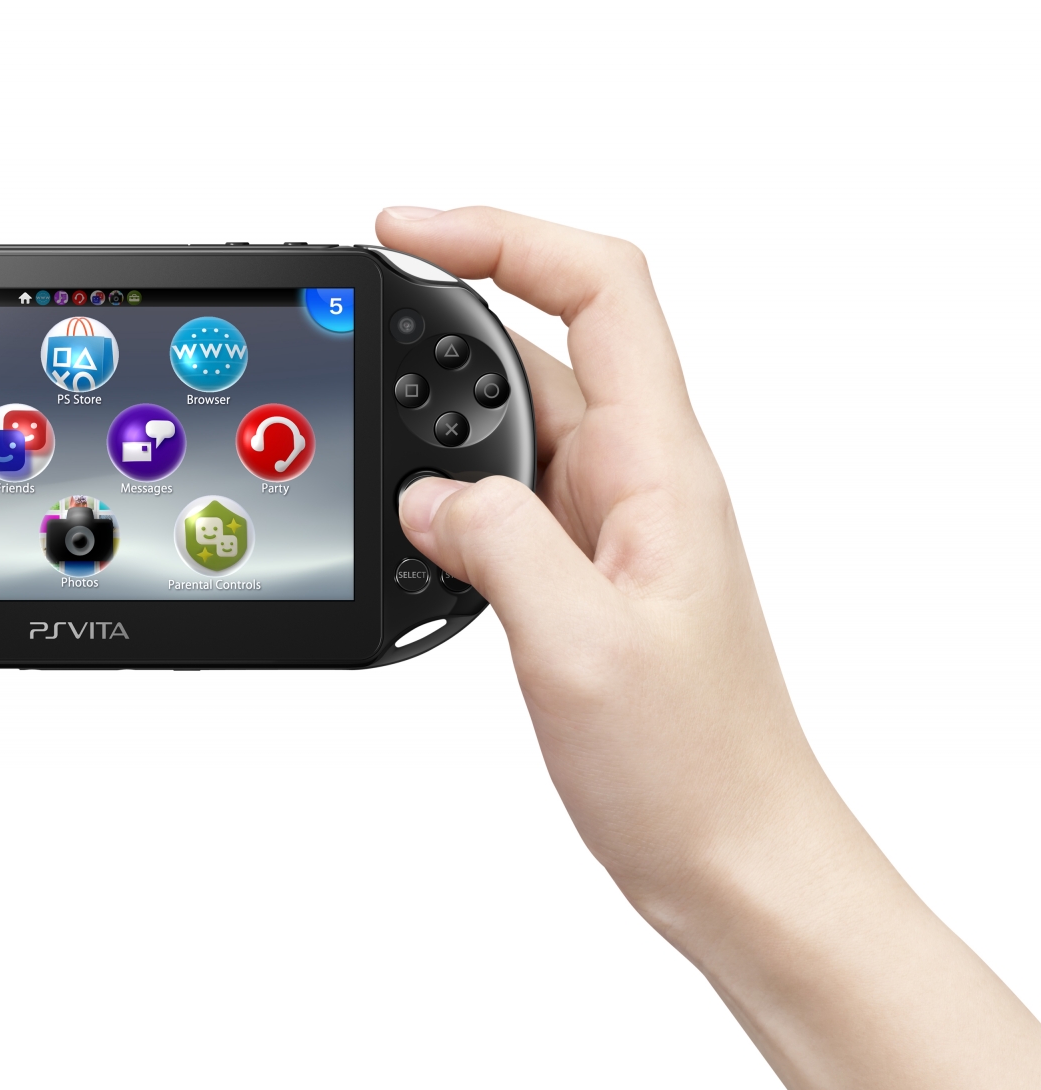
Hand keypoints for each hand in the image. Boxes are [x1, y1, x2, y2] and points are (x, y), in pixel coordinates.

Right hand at [383, 206, 803, 915]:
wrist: (734, 857)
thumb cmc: (692, 766)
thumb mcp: (580, 647)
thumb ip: (498, 542)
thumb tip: (427, 495)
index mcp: (661, 469)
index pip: (597, 289)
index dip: (500, 234)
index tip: (403, 232)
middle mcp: (640, 482)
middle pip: (539, 342)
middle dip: (441, 325)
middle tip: (355, 339)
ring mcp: (610, 529)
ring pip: (512, 426)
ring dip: (437, 425)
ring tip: (366, 449)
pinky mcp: (582, 578)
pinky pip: (505, 501)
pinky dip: (446, 498)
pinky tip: (408, 529)